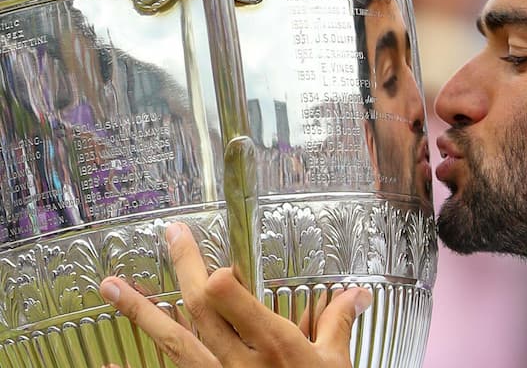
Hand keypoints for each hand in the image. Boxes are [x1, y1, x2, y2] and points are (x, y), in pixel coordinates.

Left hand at [99, 222, 371, 366]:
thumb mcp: (335, 364)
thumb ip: (339, 324)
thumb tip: (357, 294)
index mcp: (273, 344)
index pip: (232, 298)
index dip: (223, 276)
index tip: (223, 265)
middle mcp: (238, 360)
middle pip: (200, 306)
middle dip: (184, 265)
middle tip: (171, 234)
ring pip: (172, 340)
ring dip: (140, 310)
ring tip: (112, 287)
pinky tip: (106, 362)